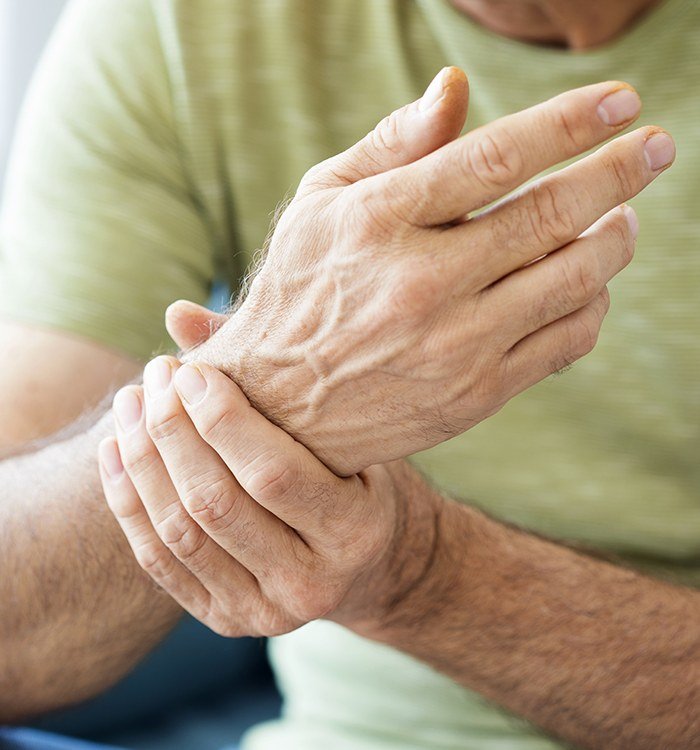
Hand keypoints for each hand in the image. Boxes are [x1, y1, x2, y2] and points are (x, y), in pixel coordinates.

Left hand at [98, 357, 436, 635]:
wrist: (371, 566)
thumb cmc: (361, 482)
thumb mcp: (348, 435)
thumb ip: (275, 377)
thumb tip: (178, 314)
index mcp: (354, 533)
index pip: (272, 475)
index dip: (222, 419)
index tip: (191, 370)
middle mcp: (310, 584)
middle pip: (215, 504)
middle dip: (173, 431)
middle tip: (157, 376)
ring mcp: (262, 612)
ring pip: (179, 534)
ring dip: (144, 461)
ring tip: (130, 403)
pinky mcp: (225, 619)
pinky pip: (160, 562)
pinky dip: (129, 503)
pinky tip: (116, 450)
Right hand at [182, 68, 672, 474]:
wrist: (280, 410)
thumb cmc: (298, 292)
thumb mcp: (320, 206)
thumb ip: (389, 146)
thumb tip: (455, 87)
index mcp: (379, 224)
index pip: (495, 158)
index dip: (569, 123)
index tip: (623, 103)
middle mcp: (422, 285)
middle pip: (552, 215)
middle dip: (621, 172)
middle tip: (657, 147)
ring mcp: (455, 346)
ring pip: (574, 281)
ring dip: (616, 240)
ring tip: (624, 219)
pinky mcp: (476, 395)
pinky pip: (565, 342)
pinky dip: (593, 305)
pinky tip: (587, 285)